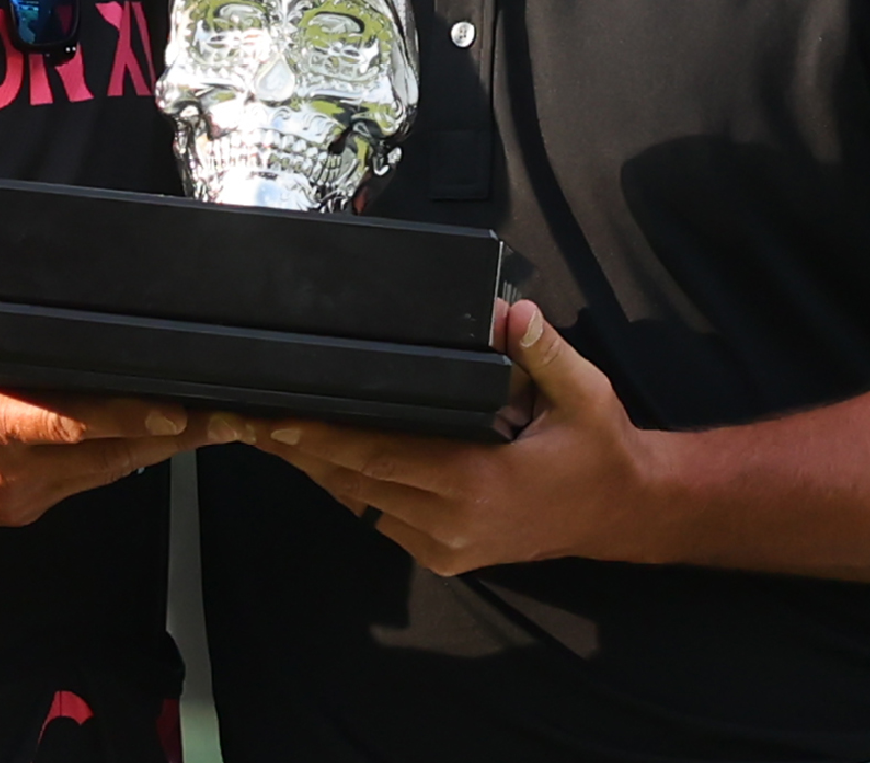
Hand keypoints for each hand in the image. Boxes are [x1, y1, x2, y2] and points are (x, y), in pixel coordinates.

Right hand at [0, 232, 231, 532]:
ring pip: (98, 476)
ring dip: (146, 451)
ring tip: (197, 424)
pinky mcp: (7, 510)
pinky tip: (132, 442)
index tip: (182, 408)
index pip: (76, 423)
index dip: (134, 417)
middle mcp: (7, 473)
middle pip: (107, 457)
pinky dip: (106, 462)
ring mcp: (10, 498)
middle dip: (167, 436)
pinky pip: (73, 486)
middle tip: (224, 413)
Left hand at [240, 299, 681, 574]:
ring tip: (269, 430)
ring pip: (362, 502)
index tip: (274, 416)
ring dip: (318, 468)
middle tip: (246, 416)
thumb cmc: (597, 447)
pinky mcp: (446, 556)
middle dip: (302, 448)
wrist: (624, 513)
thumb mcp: (582, 393)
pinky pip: (382, 518)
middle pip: (356, 481)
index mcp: (477, 484)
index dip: (322, 437)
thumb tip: (511, 312)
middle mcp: (452, 523)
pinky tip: (320, 457)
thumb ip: (542, 351)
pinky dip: (351, 487)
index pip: (380, 456)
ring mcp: (447, 546)